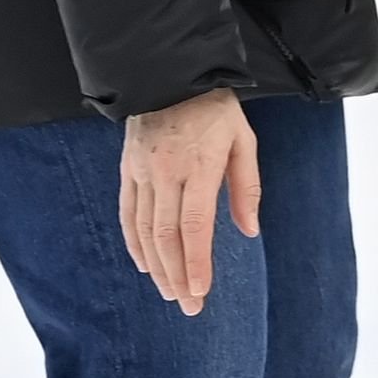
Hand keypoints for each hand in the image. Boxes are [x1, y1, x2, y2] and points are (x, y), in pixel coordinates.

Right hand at [120, 89, 260, 316]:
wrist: (169, 72)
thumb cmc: (215, 109)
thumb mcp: (243, 140)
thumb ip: (247, 186)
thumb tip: (249, 230)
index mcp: (198, 166)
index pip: (194, 225)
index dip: (196, 262)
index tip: (200, 291)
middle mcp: (165, 172)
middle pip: (166, 236)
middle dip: (177, 275)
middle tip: (189, 306)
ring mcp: (142, 171)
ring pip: (143, 230)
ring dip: (156, 266)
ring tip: (170, 292)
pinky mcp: (127, 169)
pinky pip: (127, 213)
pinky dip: (134, 243)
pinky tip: (144, 264)